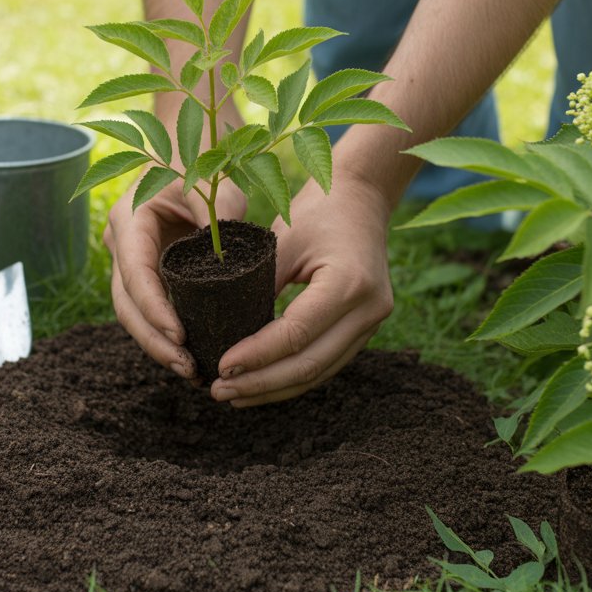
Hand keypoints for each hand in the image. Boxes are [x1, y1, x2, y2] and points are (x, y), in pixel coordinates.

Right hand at [104, 176, 246, 379]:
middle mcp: (123, 244)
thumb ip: (219, 215)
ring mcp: (134, 260)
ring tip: (192, 371)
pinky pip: (152, 308)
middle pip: (127, 304)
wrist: (193, 145)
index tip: (179, 337)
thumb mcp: (213, 181)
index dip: (153, 310)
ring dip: (158, 345)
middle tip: (188, 367)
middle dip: (154, 340)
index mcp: (129, 219)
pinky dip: (167, 333)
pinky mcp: (151, 272)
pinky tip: (192, 356)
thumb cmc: (203, 158)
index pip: (134, 274)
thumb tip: (229, 260)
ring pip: (134, 313)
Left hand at [209, 176, 394, 406]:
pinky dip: (293, 376)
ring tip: (234, 395)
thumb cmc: (318, 210)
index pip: (296, 334)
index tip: (221, 367)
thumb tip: (223, 330)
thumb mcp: (282, 240)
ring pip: (320, 371)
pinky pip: (327, 361)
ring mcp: (373, 322)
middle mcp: (369, 309)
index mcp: (349, 283)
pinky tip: (262, 384)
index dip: (257, 356)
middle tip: (219, 391)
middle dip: (261, 384)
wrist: (361, 196)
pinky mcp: (366, 327)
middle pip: (310, 364)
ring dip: (275, 388)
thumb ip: (258, 284)